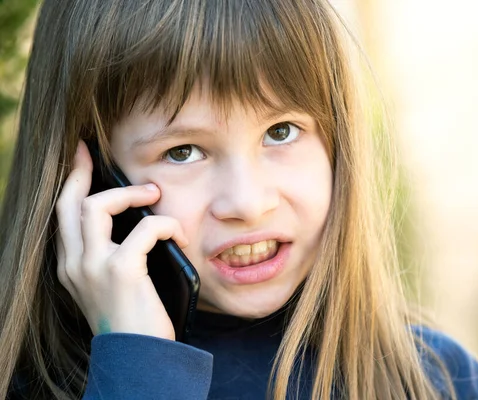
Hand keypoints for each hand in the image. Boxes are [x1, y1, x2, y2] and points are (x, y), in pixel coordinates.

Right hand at [55, 140, 188, 339]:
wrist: (137, 360)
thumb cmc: (133, 322)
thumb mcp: (112, 287)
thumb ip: (113, 257)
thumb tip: (137, 223)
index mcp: (71, 267)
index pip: (62, 216)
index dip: (70, 183)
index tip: (80, 159)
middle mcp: (74, 265)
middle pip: (68, 203)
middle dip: (81, 173)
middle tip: (96, 153)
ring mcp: (93, 268)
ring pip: (96, 206)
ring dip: (129, 194)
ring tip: (153, 195)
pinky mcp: (120, 272)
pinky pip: (144, 229)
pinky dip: (164, 224)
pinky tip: (177, 234)